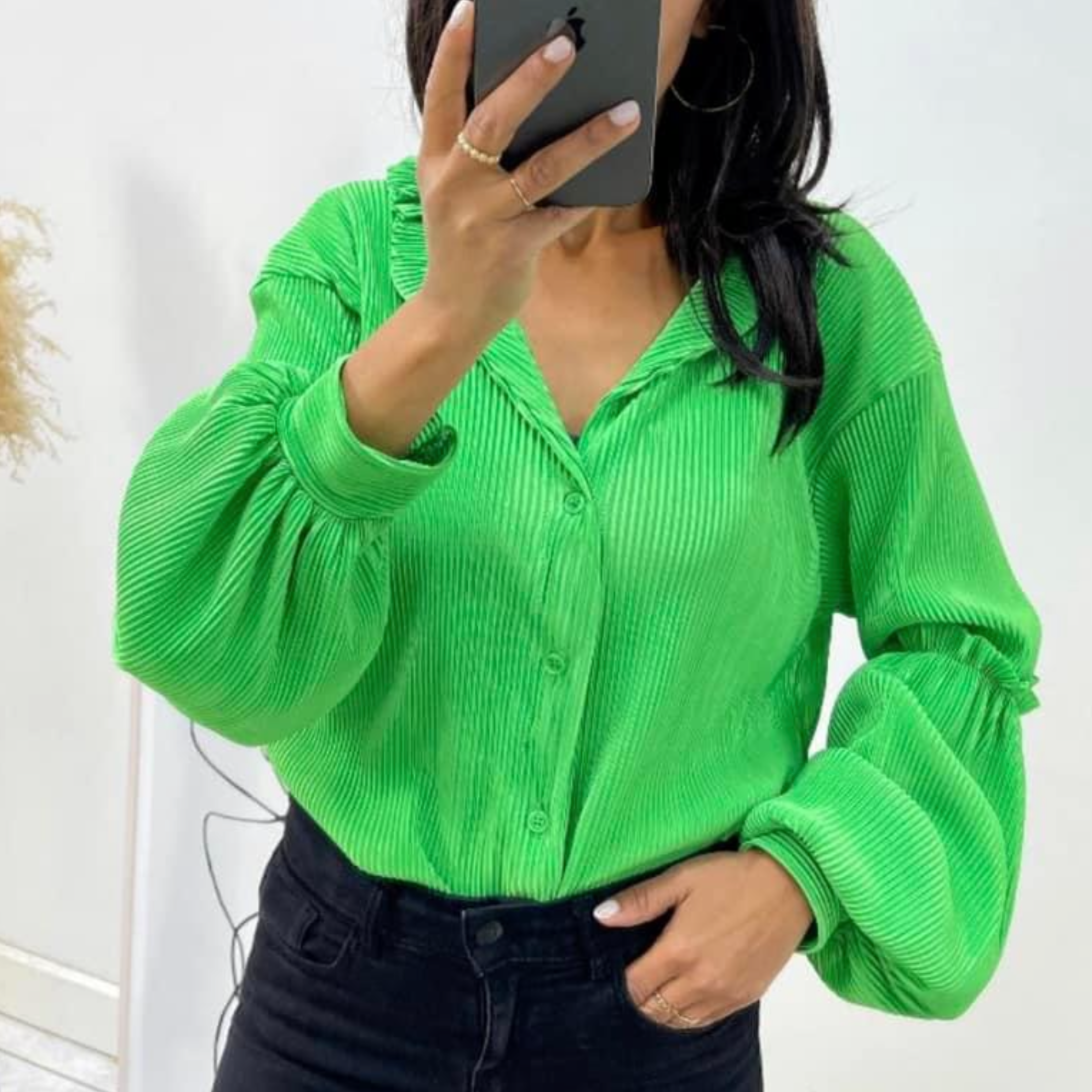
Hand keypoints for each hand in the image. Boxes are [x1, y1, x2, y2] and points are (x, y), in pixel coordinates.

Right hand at [415, 0, 643, 336]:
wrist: (452, 313)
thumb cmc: (462, 243)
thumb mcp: (454, 193)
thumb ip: (480, 154)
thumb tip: (542, 108)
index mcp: (436, 162)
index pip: (442, 96)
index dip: (457, 51)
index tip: (476, 9)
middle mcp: (454, 184)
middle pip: (491, 120)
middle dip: (529, 79)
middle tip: (567, 44)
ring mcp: (482, 218)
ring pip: (539, 168)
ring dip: (587, 138)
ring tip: (626, 113)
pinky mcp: (511, 249)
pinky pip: (559, 214)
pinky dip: (588, 195)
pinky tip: (618, 175)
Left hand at [591, 847, 813, 1029]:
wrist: (790, 885)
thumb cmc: (731, 877)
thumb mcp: (681, 878)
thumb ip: (640, 900)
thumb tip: (601, 916)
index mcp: (679, 951)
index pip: (635, 987)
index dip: (621, 980)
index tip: (621, 965)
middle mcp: (700, 981)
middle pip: (654, 1010)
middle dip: (640, 997)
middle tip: (639, 975)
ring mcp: (725, 994)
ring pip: (680, 1021)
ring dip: (664, 1009)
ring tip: (660, 986)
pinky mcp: (746, 997)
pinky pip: (707, 1020)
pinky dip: (690, 1013)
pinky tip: (686, 993)